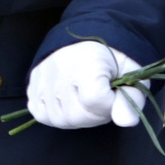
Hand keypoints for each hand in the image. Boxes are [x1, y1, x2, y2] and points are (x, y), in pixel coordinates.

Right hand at [26, 40, 146, 129]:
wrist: (86, 42)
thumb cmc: (112, 61)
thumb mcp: (132, 76)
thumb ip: (132, 99)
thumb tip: (124, 121)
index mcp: (87, 60)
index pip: (94, 101)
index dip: (109, 104)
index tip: (114, 94)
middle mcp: (58, 67)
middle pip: (76, 115)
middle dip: (94, 115)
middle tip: (101, 100)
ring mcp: (41, 77)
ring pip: (58, 119)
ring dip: (76, 117)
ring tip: (84, 101)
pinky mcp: (32, 84)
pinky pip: (41, 114)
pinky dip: (56, 114)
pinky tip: (68, 102)